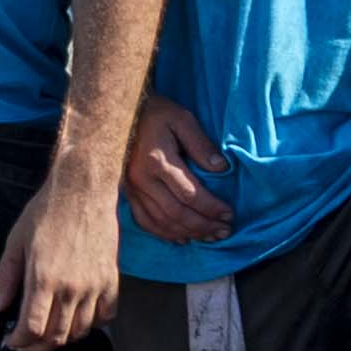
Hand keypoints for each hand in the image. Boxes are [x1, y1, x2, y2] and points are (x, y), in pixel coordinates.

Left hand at [0, 174, 119, 350]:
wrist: (83, 191)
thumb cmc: (46, 212)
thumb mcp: (16, 242)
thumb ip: (6, 277)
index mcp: (43, 279)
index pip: (32, 328)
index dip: (19, 342)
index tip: (11, 341)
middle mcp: (71, 288)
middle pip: (56, 336)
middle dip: (37, 347)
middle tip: (26, 344)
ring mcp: (94, 286)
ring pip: (80, 331)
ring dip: (63, 339)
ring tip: (49, 334)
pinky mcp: (111, 280)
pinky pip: (105, 316)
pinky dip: (92, 325)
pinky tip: (78, 319)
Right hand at [119, 96, 232, 245]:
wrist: (122, 111)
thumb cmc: (157, 113)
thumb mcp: (183, 119)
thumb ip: (201, 145)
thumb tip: (221, 169)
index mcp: (158, 161)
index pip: (190, 194)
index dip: (211, 208)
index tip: (229, 214)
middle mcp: (143, 179)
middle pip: (176, 213)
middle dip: (203, 226)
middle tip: (224, 231)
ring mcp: (132, 188)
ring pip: (161, 221)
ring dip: (187, 233)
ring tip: (209, 237)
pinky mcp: (128, 193)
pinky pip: (144, 220)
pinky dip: (163, 234)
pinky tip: (180, 238)